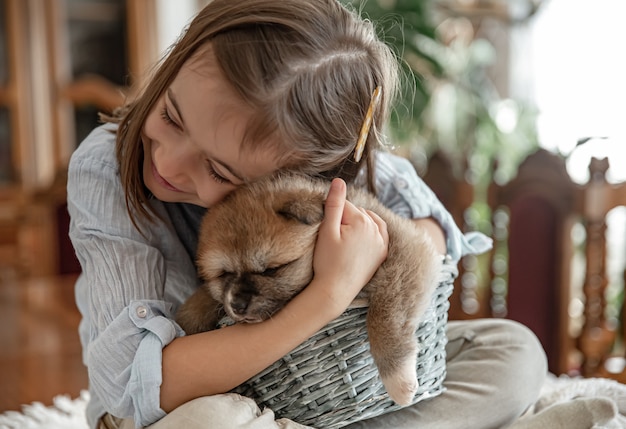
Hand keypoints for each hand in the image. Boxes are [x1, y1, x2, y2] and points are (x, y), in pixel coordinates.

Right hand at [311, 178, 388, 312]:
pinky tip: (364, 233)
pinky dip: (373, 229)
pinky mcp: (382, 253)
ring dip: (358, 222)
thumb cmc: (327, 262)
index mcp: (361, 220)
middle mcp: (376, 229)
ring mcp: (381, 242)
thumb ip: (334, 204)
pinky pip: (381, 233)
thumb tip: (339, 181)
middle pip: (356, 212)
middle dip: (345, 218)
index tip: (325, 229)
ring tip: (345, 235)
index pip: (343, 204)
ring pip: (368, 220)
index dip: (330, 213)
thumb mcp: (327, 231)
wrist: (335, 291)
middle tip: (333, 237)